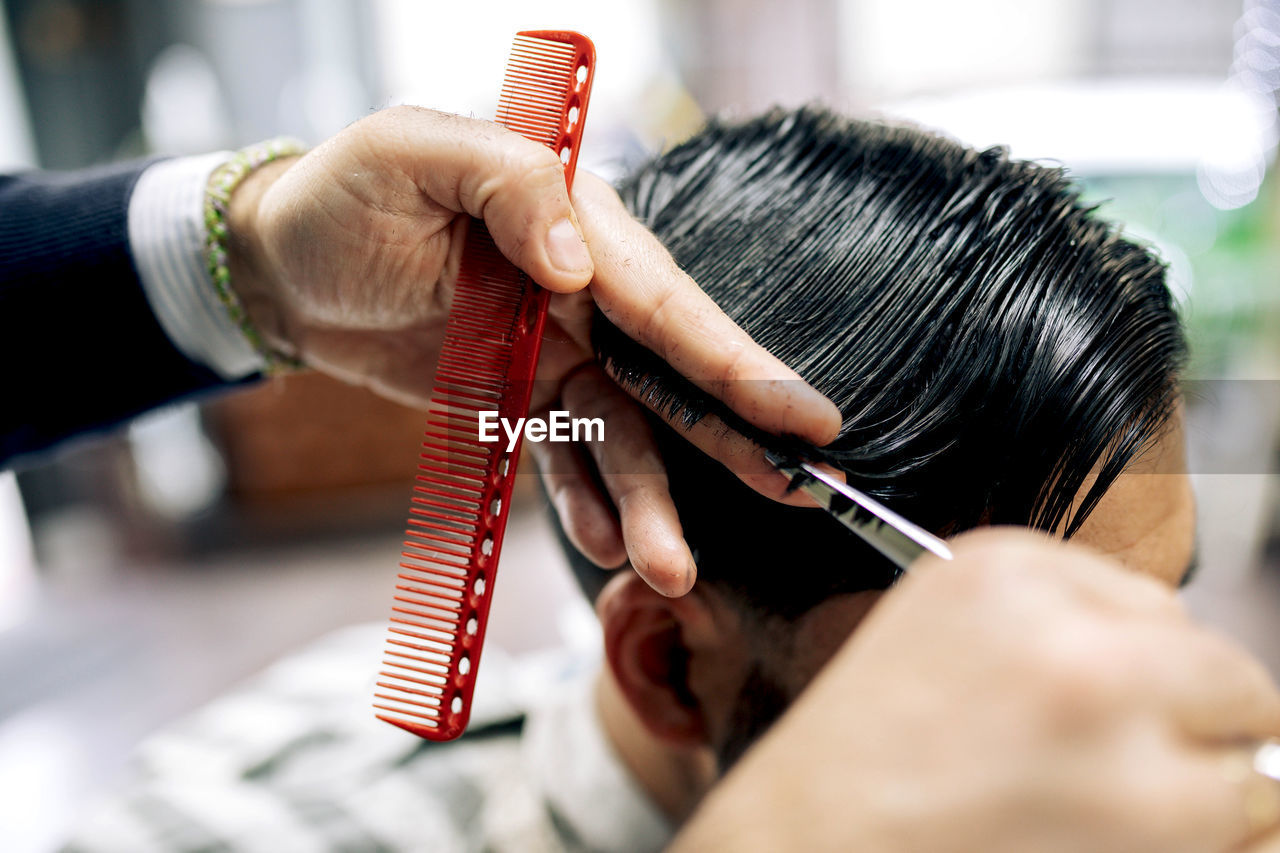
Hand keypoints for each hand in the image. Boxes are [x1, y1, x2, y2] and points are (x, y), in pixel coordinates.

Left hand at [223, 106, 841, 594]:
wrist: (278, 266)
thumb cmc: (339, 195)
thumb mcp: (413, 155)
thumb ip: (510, 187)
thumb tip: (581, 269)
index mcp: (573, 222)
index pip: (664, 299)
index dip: (734, 361)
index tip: (801, 417)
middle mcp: (581, 289)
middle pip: (670, 373)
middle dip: (732, 436)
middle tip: (798, 495)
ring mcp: (552, 349)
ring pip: (621, 433)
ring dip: (648, 501)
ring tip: (667, 569)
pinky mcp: (517, 395)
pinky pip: (562, 456)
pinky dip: (583, 501)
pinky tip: (600, 542)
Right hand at [673, 530, 1279, 852]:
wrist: (808, 848)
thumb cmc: (859, 757)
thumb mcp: (942, 627)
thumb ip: (1064, 618)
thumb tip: (1187, 669)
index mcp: (1016, 576)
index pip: (1167, 613)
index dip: (1141, 672)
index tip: (1104, 707)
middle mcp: (1082, 651)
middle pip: (1236, 686)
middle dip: (1200, 732)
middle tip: (1129, 772)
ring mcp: (1124, 753)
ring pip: (1256, 783)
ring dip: (1207, 807)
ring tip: (1102, 819)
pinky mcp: (1151, 846)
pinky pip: (1247, 850)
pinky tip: (1109, 848)